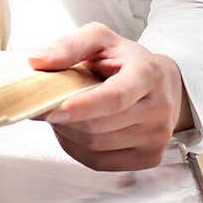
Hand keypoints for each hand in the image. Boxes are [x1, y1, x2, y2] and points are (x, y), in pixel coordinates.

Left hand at [29, 21, 192, 171]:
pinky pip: (101, 162)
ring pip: (96, 146)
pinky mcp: (150, 157)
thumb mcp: (101, 40)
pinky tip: (74, 132)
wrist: (164, 84)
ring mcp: (157, 136)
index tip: (53, 110)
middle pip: (100, 126)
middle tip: (46, 108)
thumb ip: (70, 45)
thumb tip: (38, 61)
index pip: (115, 98)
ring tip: (63, 116)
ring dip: (69, 133)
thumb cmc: (127, 61)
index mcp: (148, 74)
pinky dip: (78, 149)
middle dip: (66, 120)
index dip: (83, 107)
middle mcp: (158, 108)